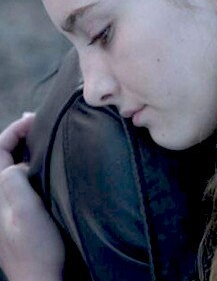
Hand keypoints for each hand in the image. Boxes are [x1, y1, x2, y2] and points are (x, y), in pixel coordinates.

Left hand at [0, 115, 64, 280]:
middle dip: (17, 135)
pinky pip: (19, 177)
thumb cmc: (35, 247)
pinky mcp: (18, 210)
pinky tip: (45, 160)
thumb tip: (16, 163)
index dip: (13, 130)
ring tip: (43, 134)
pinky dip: (30, 162)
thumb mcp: (25, 212)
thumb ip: (13, 182)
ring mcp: (6, 204)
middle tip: (39, 121)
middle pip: (2, 156)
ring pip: (10, 165)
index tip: (35, 119)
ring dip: (24, 147)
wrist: (40, 278)